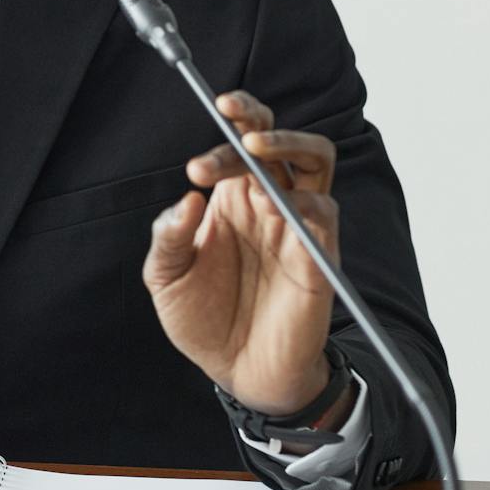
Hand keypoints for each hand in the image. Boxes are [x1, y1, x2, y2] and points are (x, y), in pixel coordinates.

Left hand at [142, 90, 346, 418]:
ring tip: (254, 149)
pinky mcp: (318, 255)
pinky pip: (324, 212)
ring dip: (288, 144)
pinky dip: (303, 201)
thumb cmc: (203, 320)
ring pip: (315, 160)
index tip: (206, 131)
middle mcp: (268, 203)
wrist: (237, 372)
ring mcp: (297, 225)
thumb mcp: (166, 277)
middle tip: (229, 116)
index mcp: (232, 200)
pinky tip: (274, 208)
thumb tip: (188, 197)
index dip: (228, 128)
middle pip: (281, 140)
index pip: (238, 145)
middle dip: (258, 120)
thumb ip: (168, 236)